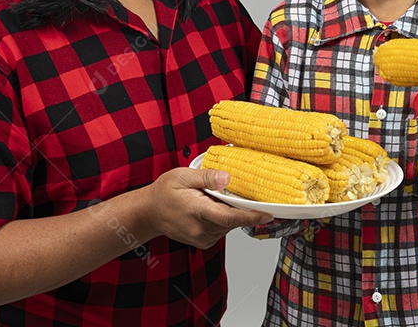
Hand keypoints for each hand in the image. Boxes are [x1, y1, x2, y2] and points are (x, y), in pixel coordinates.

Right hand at [141, 167, 271, 248]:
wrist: (148, 213)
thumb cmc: (163, 193)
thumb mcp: (182, 176)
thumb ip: (206, 177)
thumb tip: (227, 177)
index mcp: (197, 211)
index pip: (229, 217)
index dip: (250, 217)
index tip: (268, 215)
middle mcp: (201, 230)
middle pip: (232, 220)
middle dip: (240, 207)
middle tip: (234, 191)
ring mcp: (202, 238)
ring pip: (228, 226)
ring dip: (229, 212)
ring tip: (211, 199)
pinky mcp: (204, 242)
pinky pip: (222, 229)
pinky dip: (223, 219)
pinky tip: (211, 208)